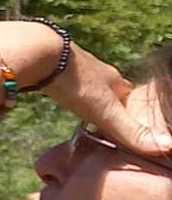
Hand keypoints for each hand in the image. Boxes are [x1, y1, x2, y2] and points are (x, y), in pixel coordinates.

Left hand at [31, 34, 171, 155]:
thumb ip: (131, 131)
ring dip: (88, 101)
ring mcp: (75, 67)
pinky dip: (67, 94)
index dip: (131, 114)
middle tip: (107, 126)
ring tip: (86, 116)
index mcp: (115, 80)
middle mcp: (98, 71)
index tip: (129, 129)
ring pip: (88, 87)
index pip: (130, 98)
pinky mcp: (52, 68)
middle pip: (109, 92)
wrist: (40, 53)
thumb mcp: (106, 111)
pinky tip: (61, 100)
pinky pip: (64, 84)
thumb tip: (167, 147)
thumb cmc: (77, 82)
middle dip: (110, 107)